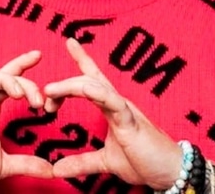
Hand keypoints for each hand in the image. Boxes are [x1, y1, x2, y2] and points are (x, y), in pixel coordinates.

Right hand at [0, 50, 52, 192]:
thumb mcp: (3, 165)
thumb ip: (27, 163)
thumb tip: (53, 170)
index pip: (9, 81)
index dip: (21, 66)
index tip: (39, 55)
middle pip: (2, 77)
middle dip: (22, 82)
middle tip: (37, 99)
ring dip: (3, 80)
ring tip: (17, 93)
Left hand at [43, 38, 182, 189]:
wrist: (171, 172)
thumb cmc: (145, 162)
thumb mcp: (105, 162)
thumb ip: (81, 162)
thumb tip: (57, 169)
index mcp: (111, 108)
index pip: (92, 80)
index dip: (82, 59)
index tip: (70, 41)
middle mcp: (116, 103)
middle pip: (86, 82)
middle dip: (62, 85)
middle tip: (43, 95)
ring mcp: (124, 109)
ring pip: (94, 87)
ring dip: (70, 86)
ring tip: (50, 90)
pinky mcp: (130, 121)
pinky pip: (112, 102)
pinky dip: (96, 93)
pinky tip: (83, 89)